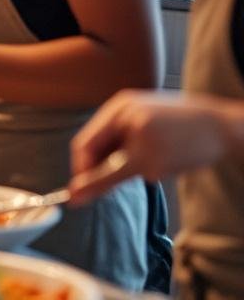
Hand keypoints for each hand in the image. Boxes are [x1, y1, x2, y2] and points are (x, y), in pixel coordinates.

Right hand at [68, 90, 232, 204]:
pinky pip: (131, 143)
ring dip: (125, 164)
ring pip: (116, 147)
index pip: (84, 145)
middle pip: (98, 144)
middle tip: (123, 186)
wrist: (228, 129)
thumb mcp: (143, 165)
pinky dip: (138, 158)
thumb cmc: (189, 144)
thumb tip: (74, 196)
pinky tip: (159, 162)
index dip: (84, 172)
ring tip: (151, 170)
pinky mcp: (150, 119)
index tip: (89, 195)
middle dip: (108, 167)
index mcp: (116, 111)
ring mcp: (137, 112)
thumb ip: (105, 180)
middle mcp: (122, 108)